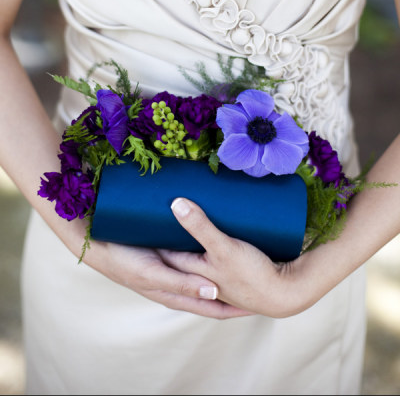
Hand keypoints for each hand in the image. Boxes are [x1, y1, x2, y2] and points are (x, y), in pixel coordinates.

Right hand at [66, 216, 250, 318]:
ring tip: (245, 262)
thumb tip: (214, 293)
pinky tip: (215, 243)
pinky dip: (207, 255)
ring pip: (203, 274)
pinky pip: (193, 257)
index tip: (259, 304)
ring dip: (221, 272)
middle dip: (233, 291)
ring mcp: (171, 269)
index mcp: (175, 293)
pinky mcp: (166, 253)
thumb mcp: (155, 275)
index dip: (235, 307)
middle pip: (211, 291)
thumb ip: (182, 283)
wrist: (98, 245)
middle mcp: (176, 283)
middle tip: (259, 283)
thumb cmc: (125, 262)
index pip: (213, 307)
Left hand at [159, 197, 312, 317]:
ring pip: (194, 257)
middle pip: (177, 254)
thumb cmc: (252, 275)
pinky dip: (205, 251)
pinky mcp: (232, 272)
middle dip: (167, 239)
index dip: (153, 235)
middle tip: (157, 215)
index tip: (144, 216)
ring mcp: (215, 278)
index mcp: (192, 273)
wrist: (285, 293)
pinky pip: (211, 260)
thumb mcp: (223, 248)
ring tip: (180, 223)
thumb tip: (176, 203)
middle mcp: (200, 277)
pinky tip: (207, 239)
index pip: (164, 252)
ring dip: (187, 245)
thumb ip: (200, 227)